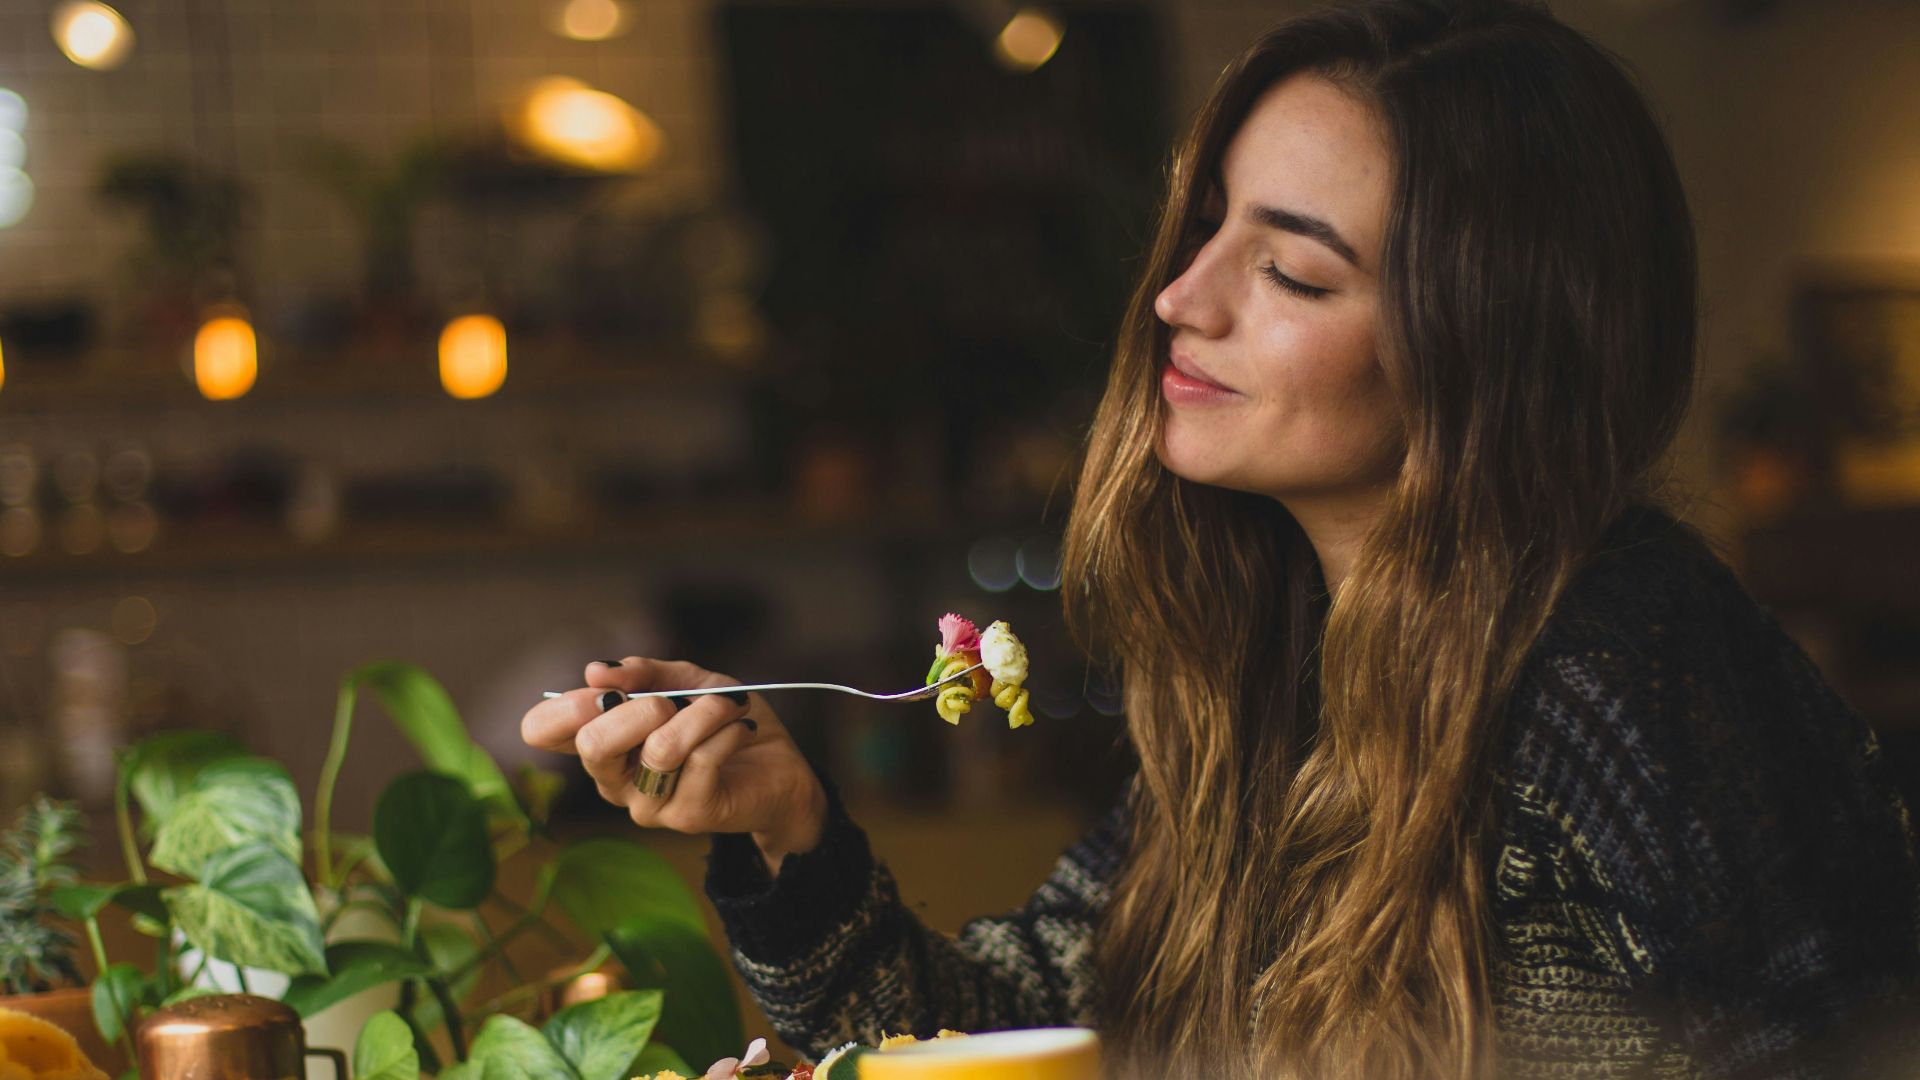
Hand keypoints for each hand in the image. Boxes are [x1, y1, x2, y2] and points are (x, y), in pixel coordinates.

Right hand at [521, 657, 827, 871]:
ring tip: (729, 704)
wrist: (779, 768)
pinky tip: (741, 727)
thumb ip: (644, 672)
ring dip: (703, 713)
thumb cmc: (723, 722)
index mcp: (601, 743)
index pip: (541, 731)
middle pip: (592, 744)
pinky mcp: (687, 816)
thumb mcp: (686, 681)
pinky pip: (702, 759)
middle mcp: (613, 780)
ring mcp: (647, 804)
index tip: (607, 688)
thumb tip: (597, 671)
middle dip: (639, 707)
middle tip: (673, 700)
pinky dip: (727, 729)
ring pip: (660, 748)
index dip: (565, 705)